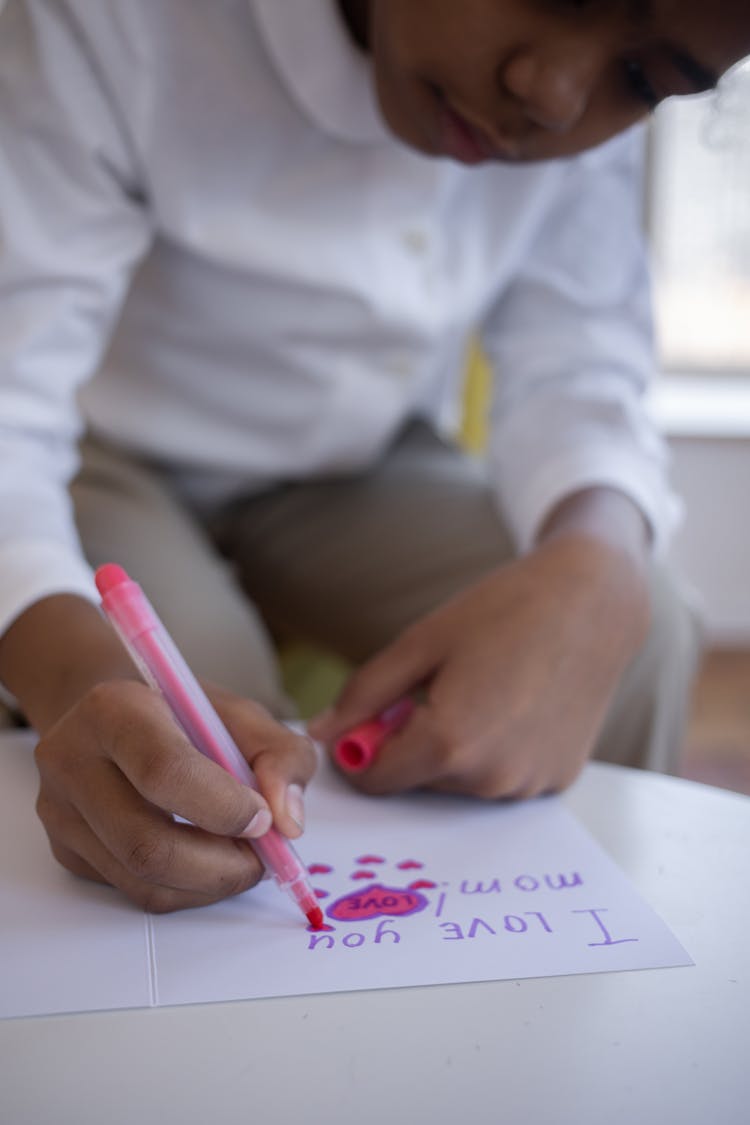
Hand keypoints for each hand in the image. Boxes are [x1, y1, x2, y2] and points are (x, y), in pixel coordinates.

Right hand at [34, 679, 316, 911]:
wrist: (112, 715)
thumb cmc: (179, 712)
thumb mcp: (240, 714)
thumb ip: (281, 754)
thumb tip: (286, 821)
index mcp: (113, 709)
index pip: (163, 771)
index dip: (223, 807)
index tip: (263, 818)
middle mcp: (73, 760)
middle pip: (147, 843)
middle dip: (221, 865)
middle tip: (263, 857)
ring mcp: (61, 811)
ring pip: (142, 880)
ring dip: (209, 884)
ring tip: (241, 859)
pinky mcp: (66, 850)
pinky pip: (133, 891)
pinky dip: (185, 888)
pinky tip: (206, 860)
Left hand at [310, 490, 650, 799]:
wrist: (594, 602)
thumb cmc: (505, 611)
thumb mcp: (420, 642)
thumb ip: (364, 695)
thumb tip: (321, 734)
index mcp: (450, 743)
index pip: (374, 780)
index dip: (361, 748)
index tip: (372, 714)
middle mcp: (491, 778)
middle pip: (417, 781)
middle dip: (410, 743)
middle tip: (435, 686)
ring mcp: (528, 784)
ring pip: (459, 782)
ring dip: (452, 749)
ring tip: (482, 689)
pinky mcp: (556, 780)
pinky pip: (500, 778)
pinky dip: (493, 752)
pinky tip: (514, 705)